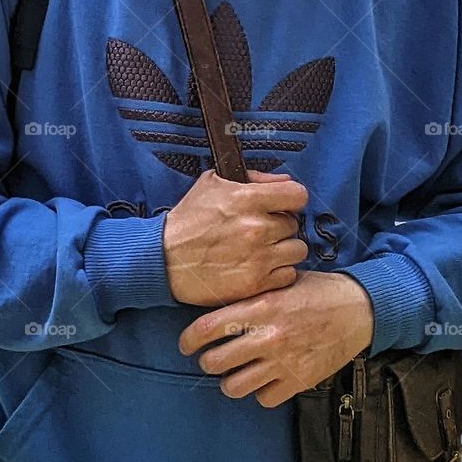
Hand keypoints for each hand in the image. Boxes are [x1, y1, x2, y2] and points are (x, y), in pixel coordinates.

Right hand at [163, 168, 309, 307]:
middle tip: (263, 231)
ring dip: (283, 250)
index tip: (283, 205)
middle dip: (280, 226)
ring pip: (296, 250)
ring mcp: (258, 257)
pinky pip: (288, 275)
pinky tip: (261, 267)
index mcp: (247, 199)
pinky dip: (278, 272)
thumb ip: (253, 178)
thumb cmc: (188, 221)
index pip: (297, 194)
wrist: (164, 259)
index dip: (291, 199)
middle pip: (294, 225)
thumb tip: (282, 181)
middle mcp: (256, 228)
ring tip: (264, 250)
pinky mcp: (255, 283)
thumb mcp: (213, 184)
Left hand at [177, 270, 374, 407]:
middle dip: (207, 361)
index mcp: (261, 307)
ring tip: (237, 372)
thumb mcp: (282, 282)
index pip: (207, 329)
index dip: (188, 340)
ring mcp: (283, 362)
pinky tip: (266, 379)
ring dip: (231, 381)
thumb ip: (252, 296)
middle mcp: (268, 336)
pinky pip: (264, 399)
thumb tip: (218, 307)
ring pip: (234, 386)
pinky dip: (261, 392)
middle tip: (212, 358)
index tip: (186, 344)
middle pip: (214, 362)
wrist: (359, 309)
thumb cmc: (318, 291)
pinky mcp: (299, 381)